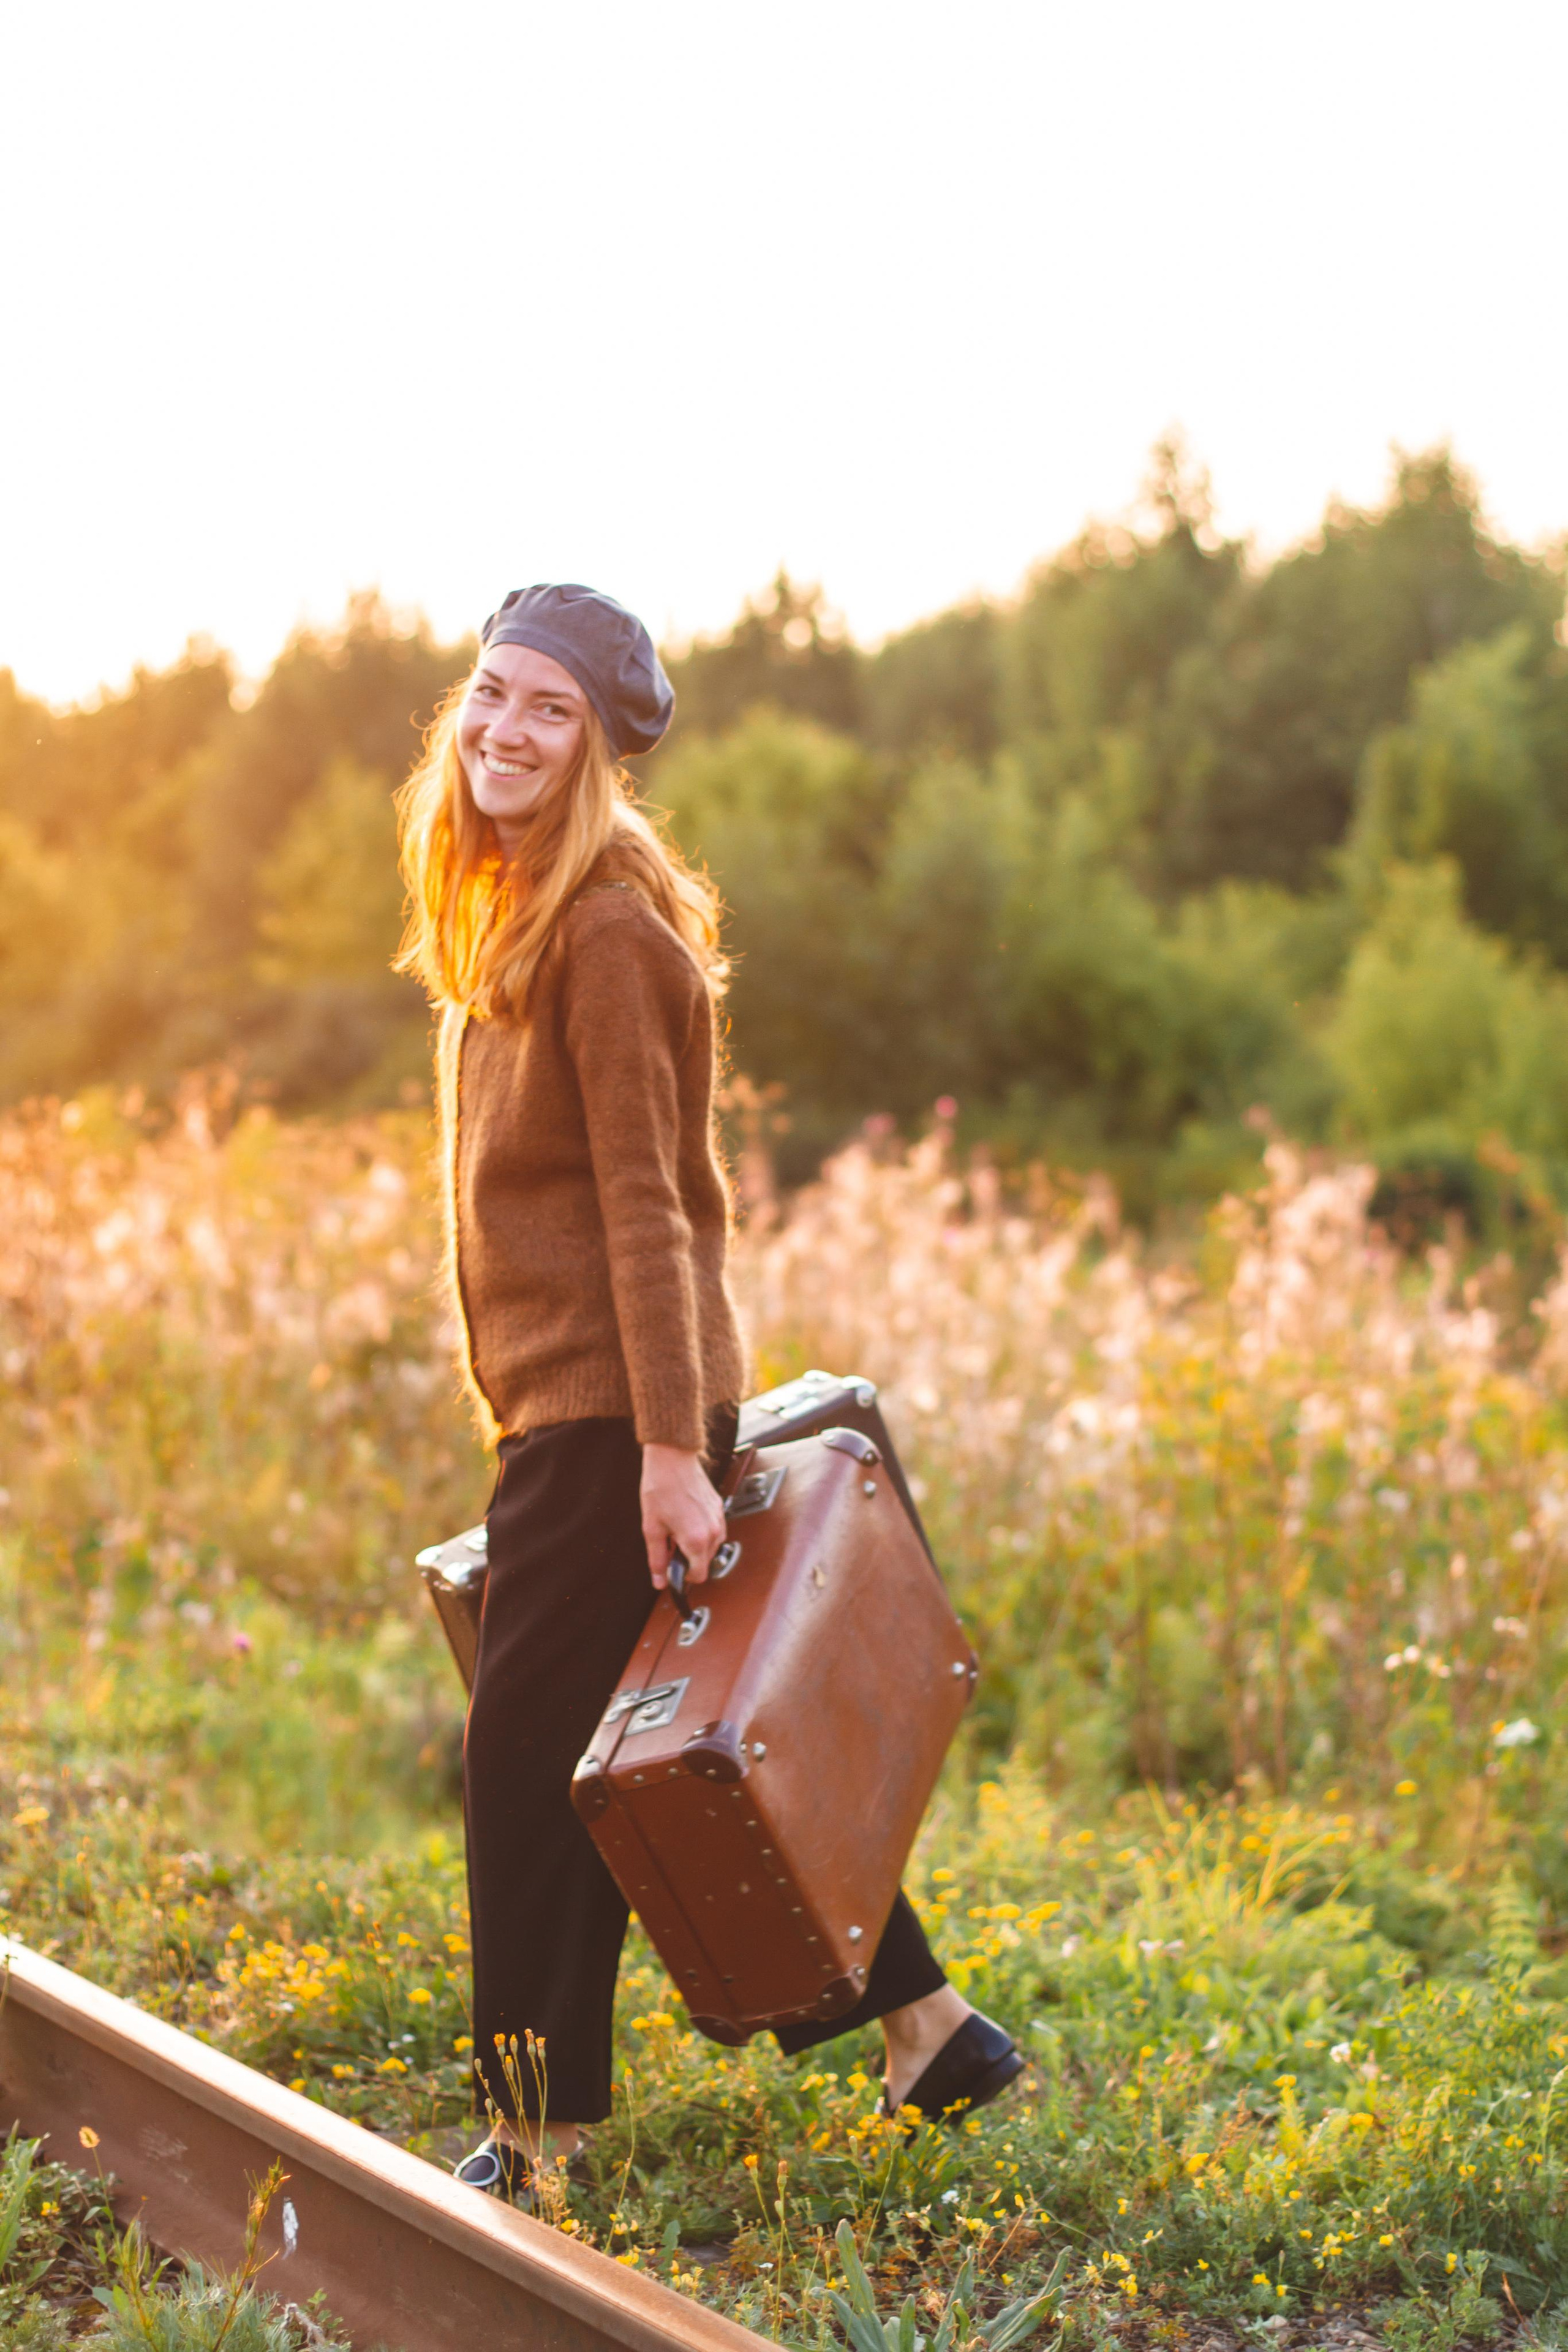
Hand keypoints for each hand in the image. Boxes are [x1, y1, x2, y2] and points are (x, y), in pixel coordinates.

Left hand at [641, 1442, 725, 1589]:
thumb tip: (659, 1581)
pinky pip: (714, 1531)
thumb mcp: (652, 1528)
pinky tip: (686, 1519)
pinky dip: (701, 1532)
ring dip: (695, 1546)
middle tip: (669, 1543)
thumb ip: (657, 1559)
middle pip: (705, 1563)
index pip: (698, 1576)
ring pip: (711, 1548)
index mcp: (696, 1540)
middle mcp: (713, 1532)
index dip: (683, 1576)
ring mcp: (719, 1519)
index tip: (672, 1569)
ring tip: (677, 1529)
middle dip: (687, 1560)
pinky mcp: (719, 1508)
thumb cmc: (660, 1488)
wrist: (672, 1458)